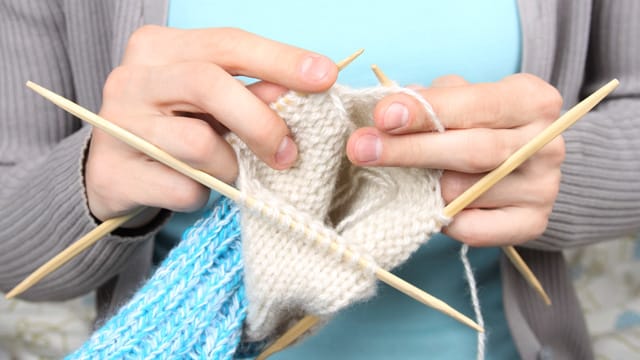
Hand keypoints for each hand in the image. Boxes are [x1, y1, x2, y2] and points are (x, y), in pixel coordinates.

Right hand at [85, 26, 337, 225]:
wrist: (113, 173)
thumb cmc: (173, 128)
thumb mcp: (210, 103)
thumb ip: (250, 92)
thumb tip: (305, 90)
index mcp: (158, 47)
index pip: (228, 43)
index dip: (280, 59)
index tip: (325, 75)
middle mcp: (132, 78)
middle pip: (209, 85)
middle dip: (261, 121)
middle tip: (289, 153)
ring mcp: (117, 125)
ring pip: (199, 144)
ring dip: (230, 166)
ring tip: (227, 171)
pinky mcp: (113, 173)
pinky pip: (183, 188)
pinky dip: (203, 194)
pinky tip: (192, 187)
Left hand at [346, 74, 564, 245]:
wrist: (518, 165)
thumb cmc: (476, 123)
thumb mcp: (459, 98)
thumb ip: (430, 101)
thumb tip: (390, 113)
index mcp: (532, 100)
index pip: (476, 103)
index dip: (427, 111)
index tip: (383, 116)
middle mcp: (546, 144)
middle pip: (473, 150)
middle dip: (410, 150)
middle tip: (361, 149)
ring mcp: (543, 188)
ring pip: (465, 192)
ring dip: (422, 187)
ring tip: (399, 177)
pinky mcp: (532, 223)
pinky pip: (472, 228)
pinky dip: (442, 220)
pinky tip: (428, 205)